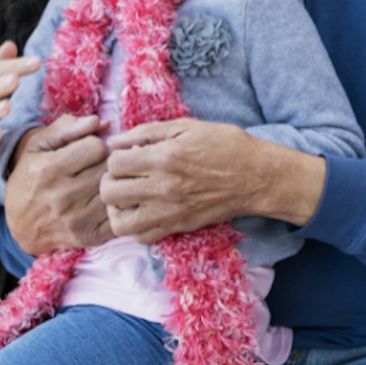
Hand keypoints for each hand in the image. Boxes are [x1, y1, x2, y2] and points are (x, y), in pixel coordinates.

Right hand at [4, 115, 112, 253]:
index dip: (94, 145)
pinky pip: (118, 213)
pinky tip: (105, 200)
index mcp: (47, 169)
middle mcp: (62, 196)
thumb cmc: (31, 177)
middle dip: (105, 162)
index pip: (96, 146)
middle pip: (108, 168)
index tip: (86, 151)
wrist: (21, 224)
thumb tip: (100, 121)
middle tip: (96, 166)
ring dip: (112, 183)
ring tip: (100, 181)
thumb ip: (67, 127)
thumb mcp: (38, 146)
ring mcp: (76, 219)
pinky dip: (117, 204)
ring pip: (115, 190)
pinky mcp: (88, 236)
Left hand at [102, 119, 324, 244]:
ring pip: (119, 222)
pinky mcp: (178, 226)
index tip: (126, 155)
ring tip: (127, 197)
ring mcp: (170, 211)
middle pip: (109, 192)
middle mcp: (163, 187)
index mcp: (164, 157)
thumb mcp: (188, 126)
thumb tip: (116, 140)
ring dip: (116, 209)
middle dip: (110, 181)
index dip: (114, 157)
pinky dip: (135, 227)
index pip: (114, 162)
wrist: (256, 176)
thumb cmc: (225, 145)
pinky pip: (141, 237)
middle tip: (122, 176)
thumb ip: (149, 132)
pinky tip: (143, 211)